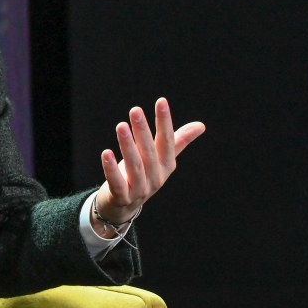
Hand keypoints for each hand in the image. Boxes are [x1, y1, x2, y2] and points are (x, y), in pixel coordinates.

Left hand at [95, 97, 204, 227]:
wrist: (124, 206)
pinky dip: (111, 169)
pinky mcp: (122, 197)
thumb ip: (178, 141)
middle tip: (136, 110)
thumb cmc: (143, 175)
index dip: (165, 122)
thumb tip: (201, 125)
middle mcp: (156, 176)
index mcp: (166, 165)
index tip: (161, 101)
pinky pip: (117, 183)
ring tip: (121, 126)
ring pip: (135, 166)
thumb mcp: (161, 159)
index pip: (167, 141)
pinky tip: (105, 153)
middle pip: (150, 152)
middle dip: (143, 131)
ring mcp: (140, 189)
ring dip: (127, 146)